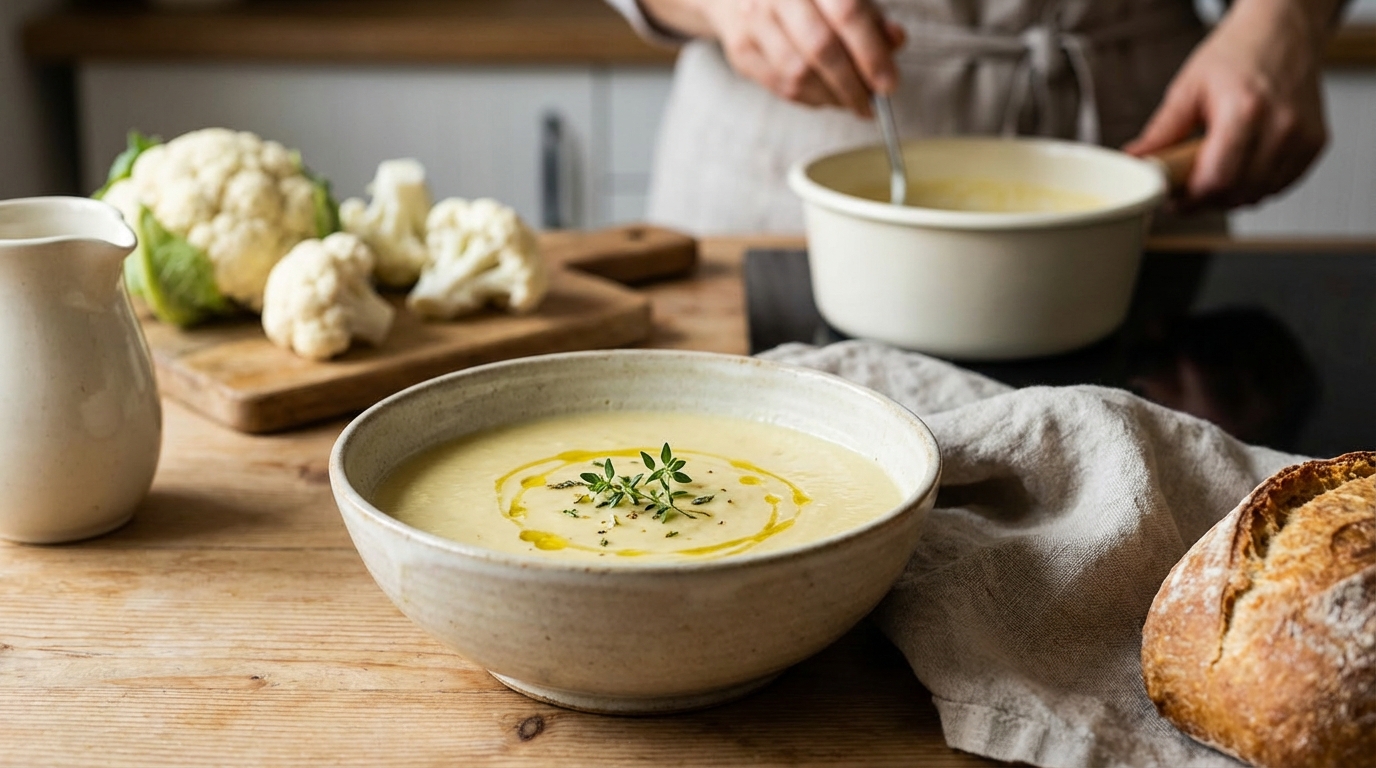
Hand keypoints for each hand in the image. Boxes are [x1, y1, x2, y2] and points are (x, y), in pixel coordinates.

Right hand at [642, 0, 904, 115]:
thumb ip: (870, 15)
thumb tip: (895, 42)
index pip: (847, 14)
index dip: (871, 53)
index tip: (888, 83)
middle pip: (821, 48)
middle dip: (852, 85)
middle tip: (871, 104)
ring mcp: (753, 21)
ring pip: (798, 74)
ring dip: (831, 96)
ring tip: (850, 101)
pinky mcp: (741, 49)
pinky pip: (779, 86)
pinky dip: (809, 98)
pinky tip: (826, 96)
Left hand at [1124, 0, 1337, 209]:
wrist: (1282, 31)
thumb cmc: (1238, 53)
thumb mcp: (1189, 88)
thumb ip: (1162, 131)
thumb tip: (1134, 161)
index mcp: (1245, 110)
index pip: (1217, 180)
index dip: (1190, 199)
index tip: (1172, 199)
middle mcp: (1281, 126)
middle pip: (1237, 193)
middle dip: (1206, 200)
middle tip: (1186, 188)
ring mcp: (1303, 136)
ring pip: (1259, 194)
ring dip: (1231, 197)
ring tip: (1212, 174)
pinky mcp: (1316, 143)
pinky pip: (1281, 185)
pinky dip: (1256, 187)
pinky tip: (1241, 168)